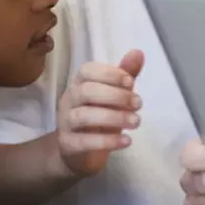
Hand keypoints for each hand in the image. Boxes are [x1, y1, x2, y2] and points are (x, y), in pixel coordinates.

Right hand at [56, 49, 144, 176]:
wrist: (80, 151)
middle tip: (139, 104)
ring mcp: (65, 122)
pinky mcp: (67, 144)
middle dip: (115, 96)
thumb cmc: (100, 115)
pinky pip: (84, 141)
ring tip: (136, 122)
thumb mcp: (115, 94)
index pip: (87, 70)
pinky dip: (107, 141)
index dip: (110, 74)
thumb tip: (138, 52)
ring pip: (84, 116)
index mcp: (79, 83)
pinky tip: (127, 141)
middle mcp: (69, 99)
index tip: (130, 82)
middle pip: (86, 91)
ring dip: (114, 118)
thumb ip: (125, 74)